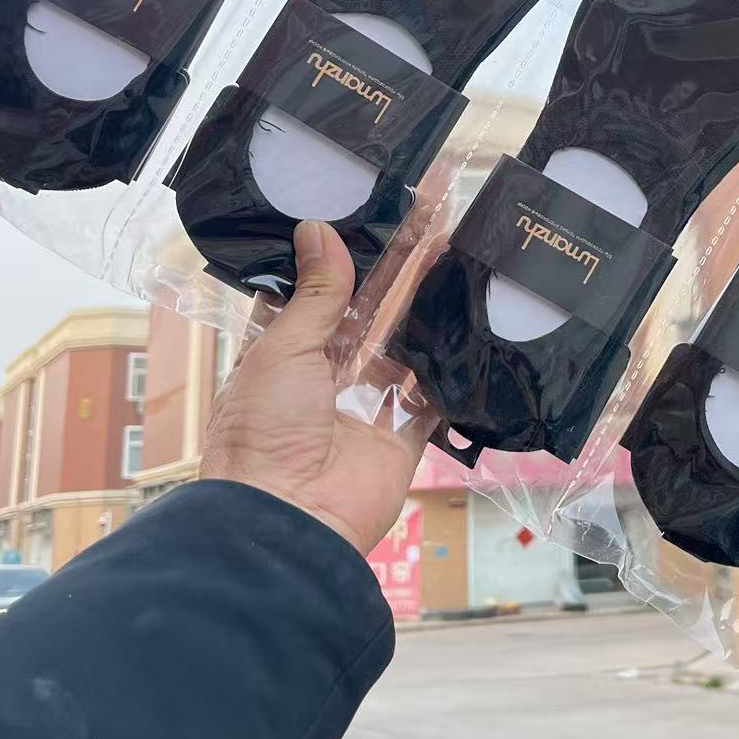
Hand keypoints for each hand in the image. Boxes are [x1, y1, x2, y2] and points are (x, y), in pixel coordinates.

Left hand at [200, 221, 429, 555]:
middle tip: (430, 227)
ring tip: (458, 259)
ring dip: (427, 312)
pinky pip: (433, 399)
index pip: (314, 296)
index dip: (340, 261)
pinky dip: (450, 370)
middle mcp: (325, 380)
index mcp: (282, 357)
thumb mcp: (283, 351)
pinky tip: (473, 326)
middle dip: (396, 278)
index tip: (372, 218)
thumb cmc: (265, 432)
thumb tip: (318, 229)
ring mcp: (366, 409)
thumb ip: (313, 294)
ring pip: (403, 349)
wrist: (290, 520)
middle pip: (368, 317)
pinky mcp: (402, 439)